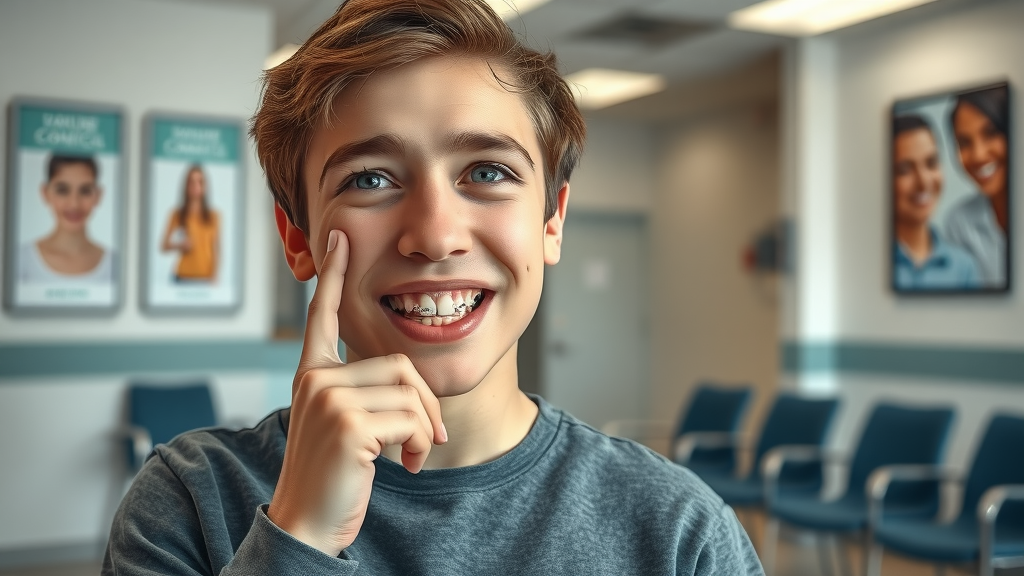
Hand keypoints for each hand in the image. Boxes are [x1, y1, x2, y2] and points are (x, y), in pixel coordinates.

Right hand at [267, 229, 446, 556]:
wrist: (307, 524)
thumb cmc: (332, 477)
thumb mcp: (345, 425)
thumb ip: (364, 394)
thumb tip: (411, 385)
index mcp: (312, 374)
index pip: (323, 315)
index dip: (333, 275)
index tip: (340, 237)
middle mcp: (315, 379)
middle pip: (400, 365)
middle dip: (425, 405)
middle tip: (427, 439)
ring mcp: (328, 399)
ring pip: (410, 392)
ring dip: (425, 430)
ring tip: (411, 455)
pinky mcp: (347, 423)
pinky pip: (412, 420)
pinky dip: (421, 445)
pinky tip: (404, 465)